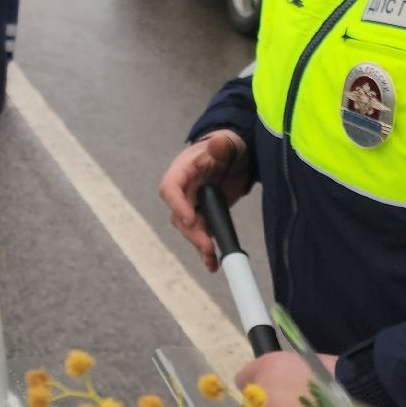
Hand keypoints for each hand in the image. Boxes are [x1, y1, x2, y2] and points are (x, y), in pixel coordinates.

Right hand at [158, 129, 250, 270]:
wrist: (235, 156)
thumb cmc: (227, 147)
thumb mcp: (226, 144)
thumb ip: (221, 145)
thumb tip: (218, 142)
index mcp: (183, 170)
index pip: (170, 187)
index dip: (177, 204)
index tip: (190, 218)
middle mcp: (183, 189)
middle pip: (178, 214)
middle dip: (192, 232)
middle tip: (208, 247)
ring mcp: (191, 204)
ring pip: (188, 228)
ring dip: (198, 245)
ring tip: (212, 260)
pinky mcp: (202, 215)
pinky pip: (200, 234)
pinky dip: (205, 250)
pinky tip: (212, 264)